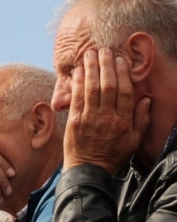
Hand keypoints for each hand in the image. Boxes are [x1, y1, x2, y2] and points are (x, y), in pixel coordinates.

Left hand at [64, 48, 150, 172]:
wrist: (88, 172)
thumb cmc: (113, 156)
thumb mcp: (134, 140)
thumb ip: (141, 119)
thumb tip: (146, 99)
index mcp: (123, 121)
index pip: (125, 92)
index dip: (123, 74)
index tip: (121, 60)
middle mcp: (107, 118)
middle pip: (108, 86)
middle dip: (106, 66)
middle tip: (104, 50)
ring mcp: (89, 119)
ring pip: (91, 89)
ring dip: (91, 69)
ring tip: (90, 54)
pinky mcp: (74, 122)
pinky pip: (76, 98)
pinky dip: (77, 83)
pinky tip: (78, 71)